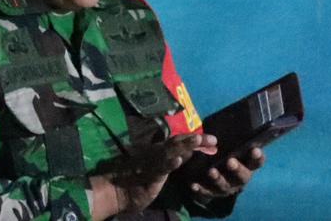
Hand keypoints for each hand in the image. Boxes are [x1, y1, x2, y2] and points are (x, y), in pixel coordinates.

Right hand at [89, 133, 216, 219]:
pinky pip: (159, 168)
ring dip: (185, 145)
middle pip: (178, 143)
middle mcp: (155, 152)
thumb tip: (189, 152)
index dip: (196, 141)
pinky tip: (178, 160)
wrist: (116, 190)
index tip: (214, 142)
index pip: (180, 143)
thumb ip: (172, 160)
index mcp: (159, 152)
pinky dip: (169, 163)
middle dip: (196, 140)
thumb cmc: (135, 180)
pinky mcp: (146, 173)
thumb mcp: (158, 169)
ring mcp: (151, 161)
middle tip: (214, 139)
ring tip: (198, 140)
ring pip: (170, 151)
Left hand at [188, 146, 264, 200]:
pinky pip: (207, 192)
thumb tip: (230, 121)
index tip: (255, 149)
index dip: (258, 157)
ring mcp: (227, 187)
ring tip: (211, 171)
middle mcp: (239, 179)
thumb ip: (232, 142)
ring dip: (218, 178)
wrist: (214, 180)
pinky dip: (201, 189)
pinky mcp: (213, 193)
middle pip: (243, 176)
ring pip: (225, 185)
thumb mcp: (230, 150)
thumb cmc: (224, 157)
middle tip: (230, 161)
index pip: (256, 162)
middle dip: (237, 169)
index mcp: (246, 166)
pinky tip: (193, 185)